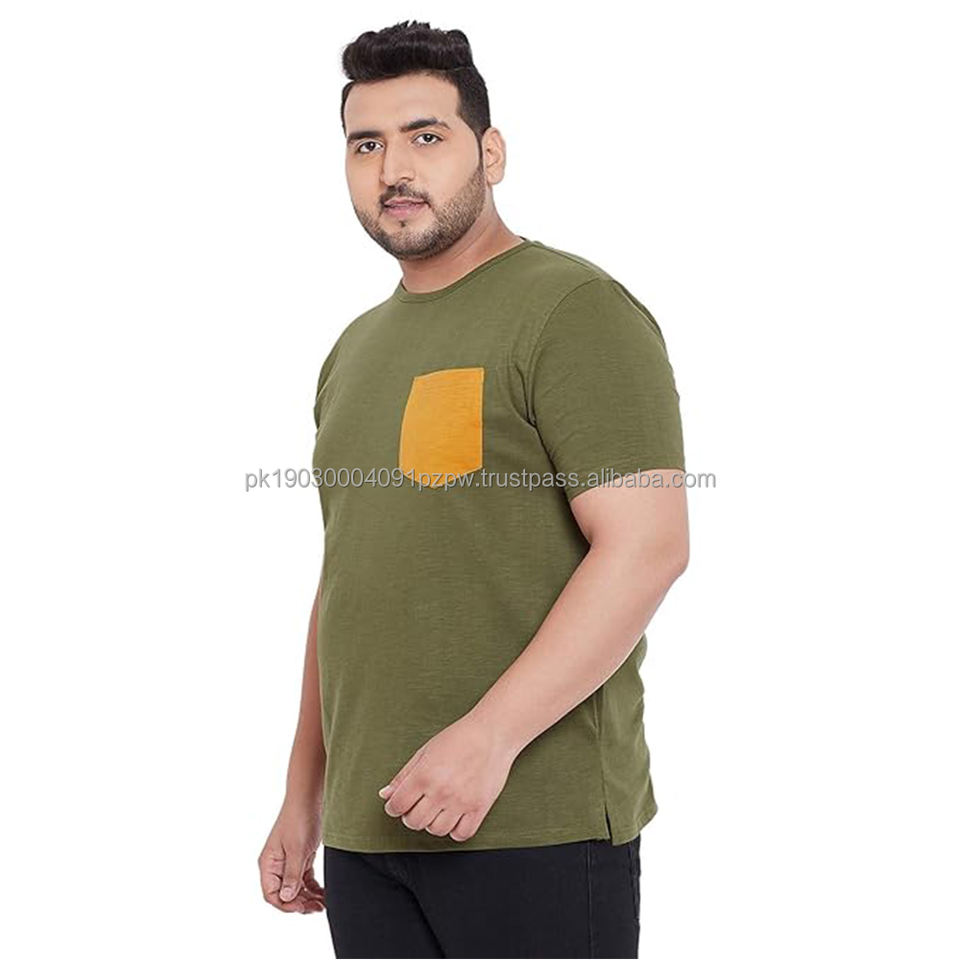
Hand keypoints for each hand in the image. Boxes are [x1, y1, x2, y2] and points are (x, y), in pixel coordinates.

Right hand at [258, 798, 325, 913]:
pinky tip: (323, 894)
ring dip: (308, 897)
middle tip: (317, 908)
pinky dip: (313, 888)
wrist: (309, 798)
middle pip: (285, 894)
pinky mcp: (301, 857)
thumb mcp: (297, 850)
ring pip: (296, 888)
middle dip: (300, 903)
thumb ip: (292, 874)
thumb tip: (287, 897)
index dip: (286, 904)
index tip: (302, 907)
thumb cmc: (298, 819)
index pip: (272, 894)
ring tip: (323, 904)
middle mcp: (276, 865)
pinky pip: (305, 879)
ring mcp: (288, 861)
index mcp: (268, 864)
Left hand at [379, 713, 518, 841]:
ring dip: (432, 823)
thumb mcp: (425, 751)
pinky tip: (454, 817)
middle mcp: (441, 791)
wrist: (492, 733)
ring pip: (436, 830)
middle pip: (414, 822)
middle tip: (417, 806)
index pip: (397, 806)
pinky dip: (455, 830)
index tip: (398, 804)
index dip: (393, 807)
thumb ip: (404, 775)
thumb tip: (385, 794)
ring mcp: (461, 802)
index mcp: (424, 775)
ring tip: (436, 809)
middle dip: (410, 816)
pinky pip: (461, 834)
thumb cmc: (458, 738)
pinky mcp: (479, 808)